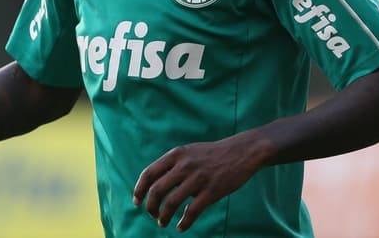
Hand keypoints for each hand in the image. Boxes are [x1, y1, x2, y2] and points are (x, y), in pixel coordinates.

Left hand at [132, 134, 265, 231]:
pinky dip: (184, 222)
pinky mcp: (212, 191)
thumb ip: (172, 164)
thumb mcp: (189, 151)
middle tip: (152, 215)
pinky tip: (181, 227)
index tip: (136, 201)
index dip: (139, 190)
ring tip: (162, 223)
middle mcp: (184, 166)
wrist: (242, 152)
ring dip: (163, 217)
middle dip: (150, 207)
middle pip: (157, 190)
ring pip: (171, 203)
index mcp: (176, 155)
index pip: (149, 173)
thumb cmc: (212, 154)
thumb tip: (153, 183)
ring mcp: (198, 179)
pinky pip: (192, 212)